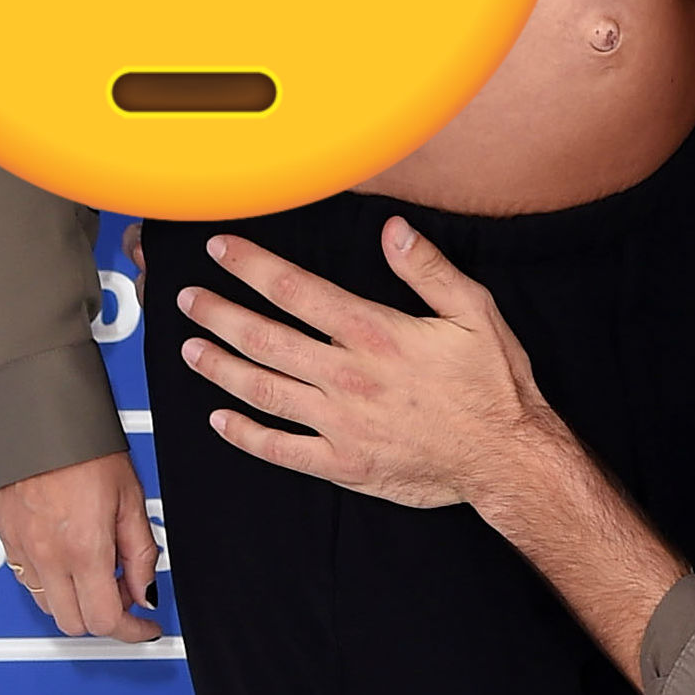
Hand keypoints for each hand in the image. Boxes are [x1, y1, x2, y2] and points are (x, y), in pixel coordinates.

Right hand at [0, 450, 161, 641]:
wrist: (41, 417)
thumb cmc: (88, 449)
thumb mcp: (132, 499)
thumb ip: (141, 553)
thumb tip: (145, 592)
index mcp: (84, 549)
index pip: (105, 620)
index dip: (131, 631)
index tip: (145, 627)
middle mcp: (47, 556)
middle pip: (74, 623)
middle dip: (103, 616)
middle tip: (123, 589)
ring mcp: (20, 549)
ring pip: (48, 605)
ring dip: (75, 598)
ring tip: (97, 565)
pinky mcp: (3, 537)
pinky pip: (27, 579)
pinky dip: (51, 580)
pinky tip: (69, 553)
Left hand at [176, 220, 554, 510]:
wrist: (507, 459)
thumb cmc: (494, 384)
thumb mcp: (475, 314)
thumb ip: (429, 270)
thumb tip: (392, 230)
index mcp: (376, 335)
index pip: (296, 291)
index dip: (252, 267)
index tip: (221, 250)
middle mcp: (348, 377)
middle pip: (266, 339)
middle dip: (219, 314)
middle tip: (187, 299)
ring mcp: (341, 424)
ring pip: (263, 391)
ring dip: (221, 368)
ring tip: (189, 350)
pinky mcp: (344, 464)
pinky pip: (281, 450)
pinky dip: (245, 435)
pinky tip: (221, 421)